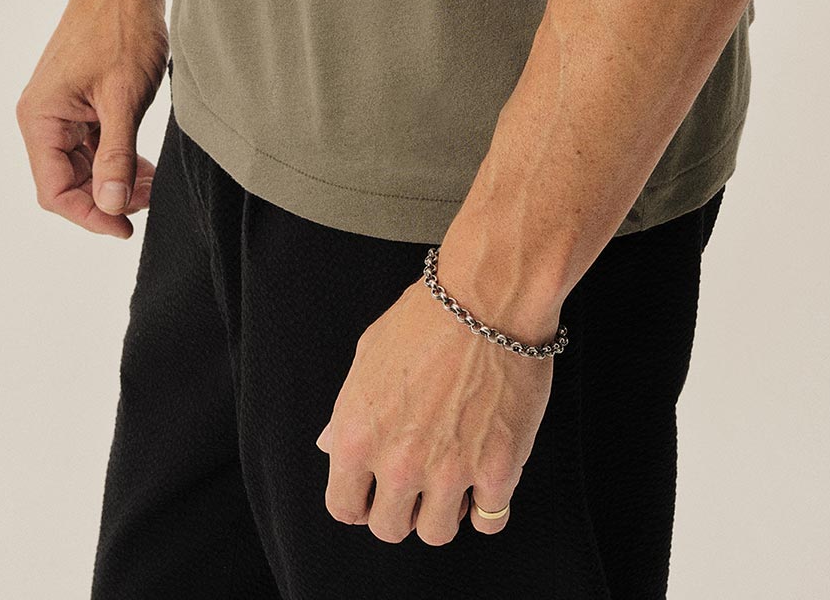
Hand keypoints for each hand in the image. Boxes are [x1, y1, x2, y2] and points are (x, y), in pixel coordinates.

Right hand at [15, 0, 166, 236]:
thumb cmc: (122, 28)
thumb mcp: (124, 99)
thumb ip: (116, 156)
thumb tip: (109, 206)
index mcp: (40, 118)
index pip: (55, 191)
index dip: (90, 215)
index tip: (126, 227)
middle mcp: (42, 115)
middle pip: (67, 181)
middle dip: (107, 196)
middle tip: (149, 199)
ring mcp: (60, 105)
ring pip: (81, 163)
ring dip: (113, 178)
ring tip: (151, 182)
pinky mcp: (78, 97)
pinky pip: (91, 141)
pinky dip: (115, 155)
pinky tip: (142, 162)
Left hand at [314, 274, 552, 543]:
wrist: (488, 296)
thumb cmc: (427, 316)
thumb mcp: (368, 354)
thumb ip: (347, 410)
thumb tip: (331, 444)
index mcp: (359, 436)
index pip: (344, 507)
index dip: (358, 504)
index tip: (373, 497)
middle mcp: (400, 463)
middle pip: (391, 528)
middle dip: (401, 510)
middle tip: (417, 486)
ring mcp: (450, 471)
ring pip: (437, 533)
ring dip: (444, 511)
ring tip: (454, 480)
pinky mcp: (498, 470)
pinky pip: (490, 520)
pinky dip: (489, 506)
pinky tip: (487, 480)